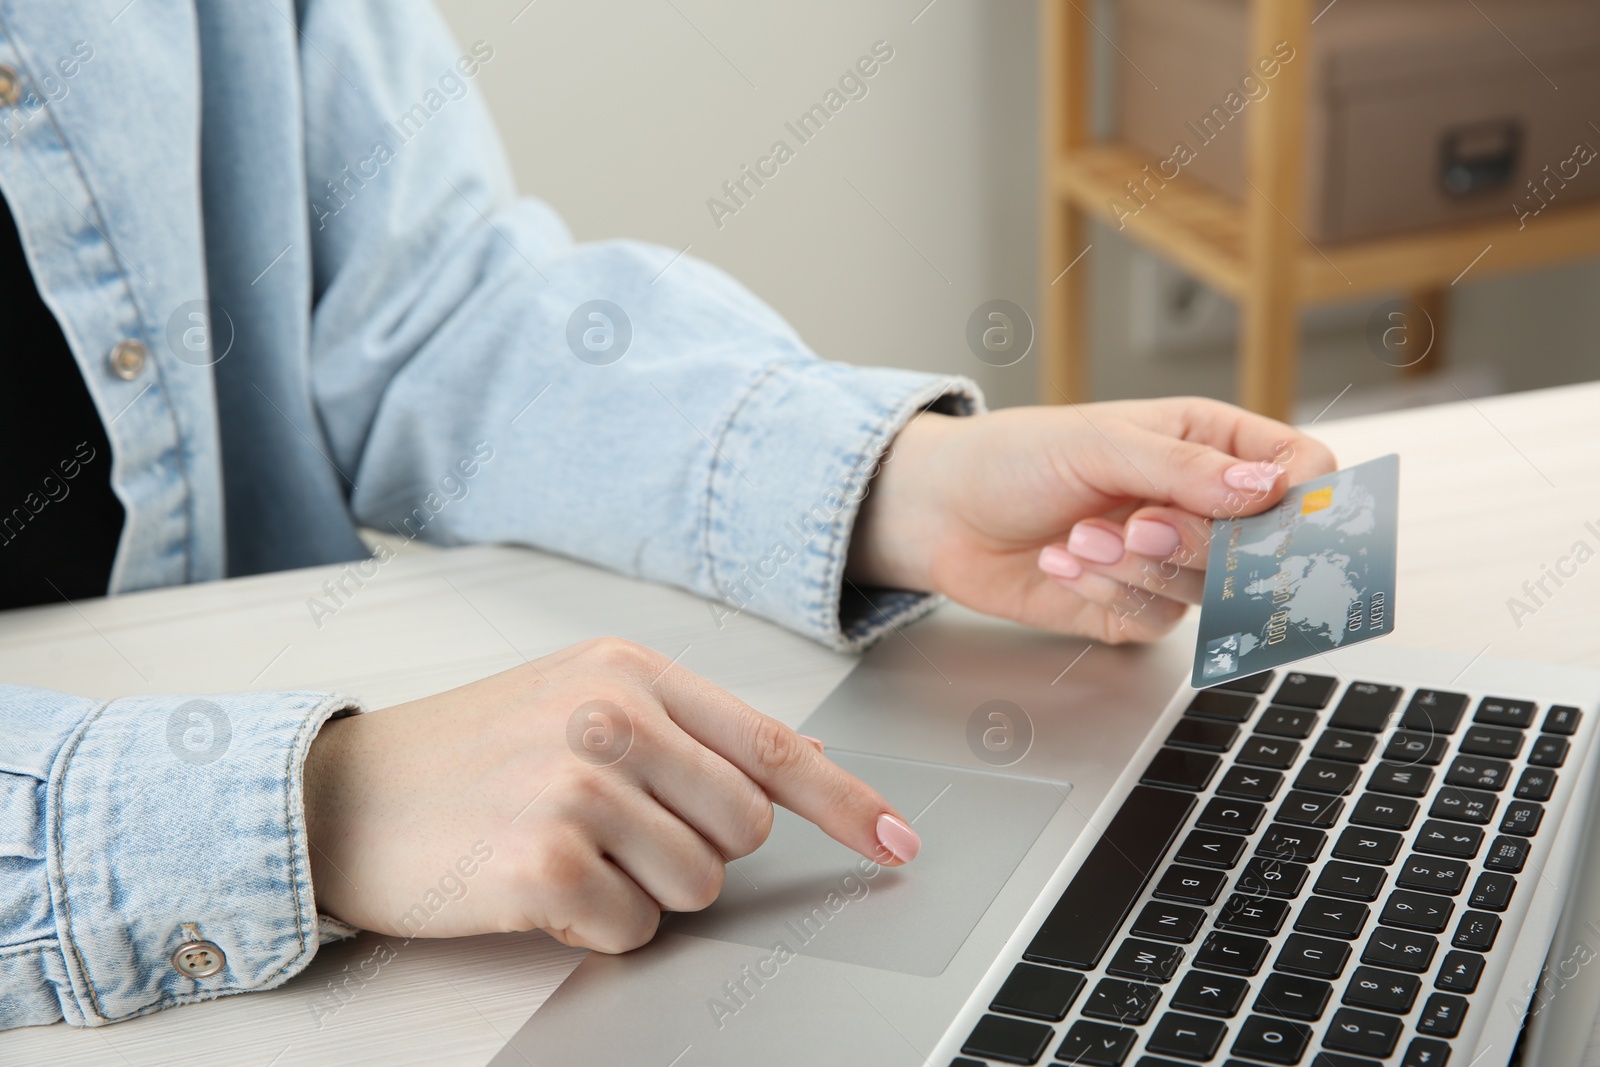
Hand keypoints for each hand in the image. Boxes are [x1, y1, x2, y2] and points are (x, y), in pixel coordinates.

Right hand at [302, 638, 919, 950]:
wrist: (340, 795)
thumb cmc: (463, 753)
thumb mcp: (573, 703)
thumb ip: (676, 735)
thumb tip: (775, 782)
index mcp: (628, 673)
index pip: (770, 743)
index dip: (846, 803)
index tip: (897, 842)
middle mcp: (609, 719)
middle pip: (743, 831)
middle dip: (694, 852)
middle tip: (615, 836)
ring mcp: (576, 787)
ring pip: (696, 886)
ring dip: (639, 890)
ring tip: (567, 852)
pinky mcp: (544, 862)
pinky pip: (632, 929)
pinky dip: (592, 925)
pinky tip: (534, 884)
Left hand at [847, 397, 1336, 643]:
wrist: (943, 512)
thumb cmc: (1015, 457)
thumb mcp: (1099, 443)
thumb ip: (1186, 469)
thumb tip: (1272, 488)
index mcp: (1209, 444)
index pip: (1300, 470)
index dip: (1303, 499)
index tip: (1270, 517)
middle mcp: (1201, 504)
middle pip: (1264, 545)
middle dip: (1198, 542)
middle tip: (1140, 523)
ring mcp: (1173, 561)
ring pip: (1210, 590)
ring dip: (1137, 566)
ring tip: (1078, 535)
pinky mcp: (1136, 608)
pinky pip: (1157, 619)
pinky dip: (1107, 593)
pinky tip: (1061, 561)